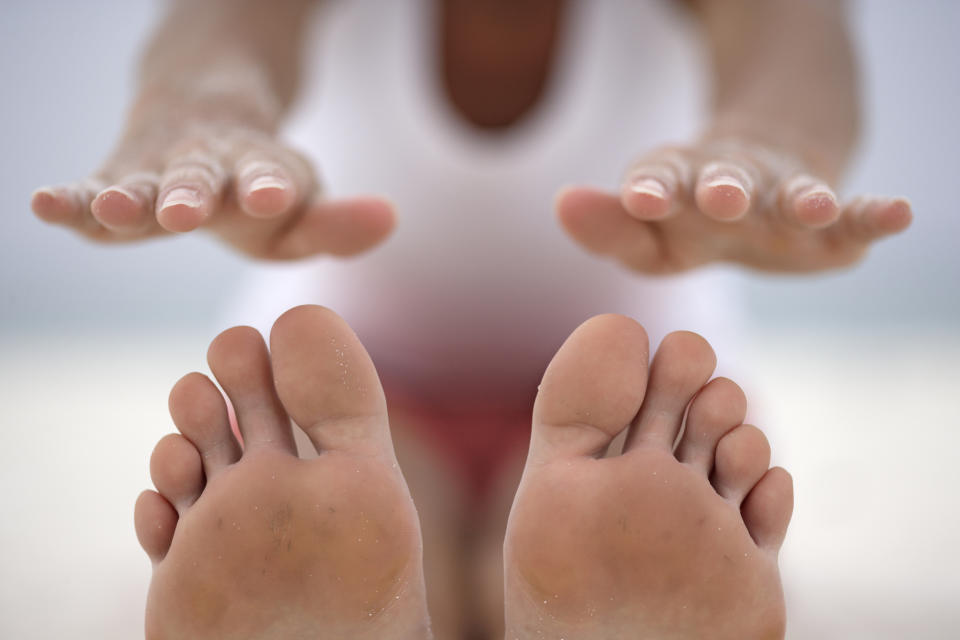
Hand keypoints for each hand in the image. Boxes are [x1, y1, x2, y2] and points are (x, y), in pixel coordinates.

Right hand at [31, 119, 393, 259]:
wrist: (204, 113)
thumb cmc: (259, 183)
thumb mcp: (301, 205)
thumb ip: (338, 223)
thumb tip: (390, 218)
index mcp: (262, 167)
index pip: (268, 173)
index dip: (269, 183)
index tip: (271, 193)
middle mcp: (208, 161)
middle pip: (198, 175)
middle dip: (190, 192)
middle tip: (184, 211)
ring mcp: (158, 165)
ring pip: (139, 178)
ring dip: (125, 194)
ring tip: (107, 207)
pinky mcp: (117, 172)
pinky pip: (90, 185)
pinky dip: (70, 197)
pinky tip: (43, 204)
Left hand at [556, 140, 910, 273]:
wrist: (750, 195)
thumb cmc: (684, 221)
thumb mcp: (644, 233)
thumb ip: (607, 226)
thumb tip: (564, 201)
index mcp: (676, 184)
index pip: (659, 179)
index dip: (651, 188)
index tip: (640, 198)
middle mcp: (730, 181)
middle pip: (727, 180)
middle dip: (725, 188)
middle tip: (723, 197)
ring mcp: (782, 196)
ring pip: (791, 193)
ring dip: (798, 198)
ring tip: (809, 205)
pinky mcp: (830, 220)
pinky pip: (854, 212)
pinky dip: (875, 213)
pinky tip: (900, 213)